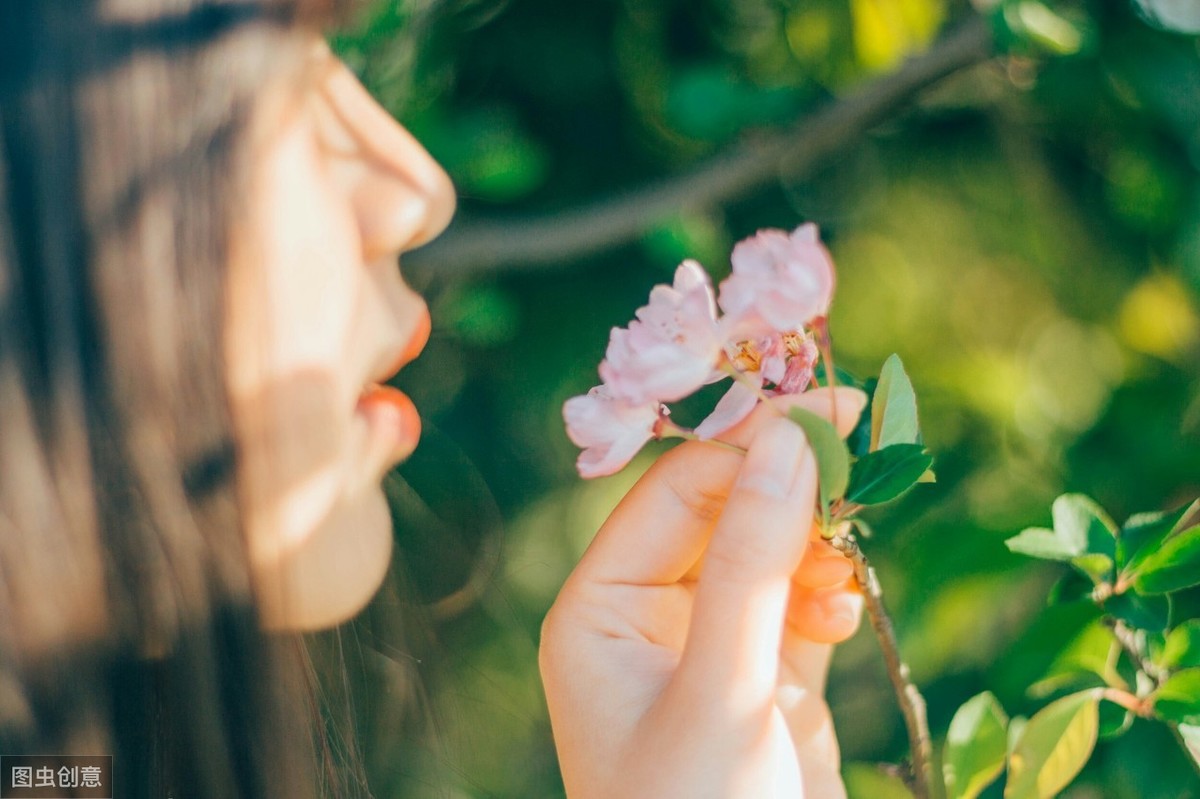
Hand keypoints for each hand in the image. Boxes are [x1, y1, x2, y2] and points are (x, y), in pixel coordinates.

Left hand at [540, 387, 866, 798]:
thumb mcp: (722, 692)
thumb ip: (751, 566)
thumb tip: (789, 442)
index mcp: (600, 613)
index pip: (674, 494)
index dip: (750, 448)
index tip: (834, 416)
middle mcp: (645, 619)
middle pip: (721, 511)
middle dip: (789, 485)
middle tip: (868, 446)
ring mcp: (706, 646)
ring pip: (764, 549)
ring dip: (814, 535)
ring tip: (854, 546)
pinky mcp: (763, 676)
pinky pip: (796, 599)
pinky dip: (826, 588)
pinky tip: (844, 606)